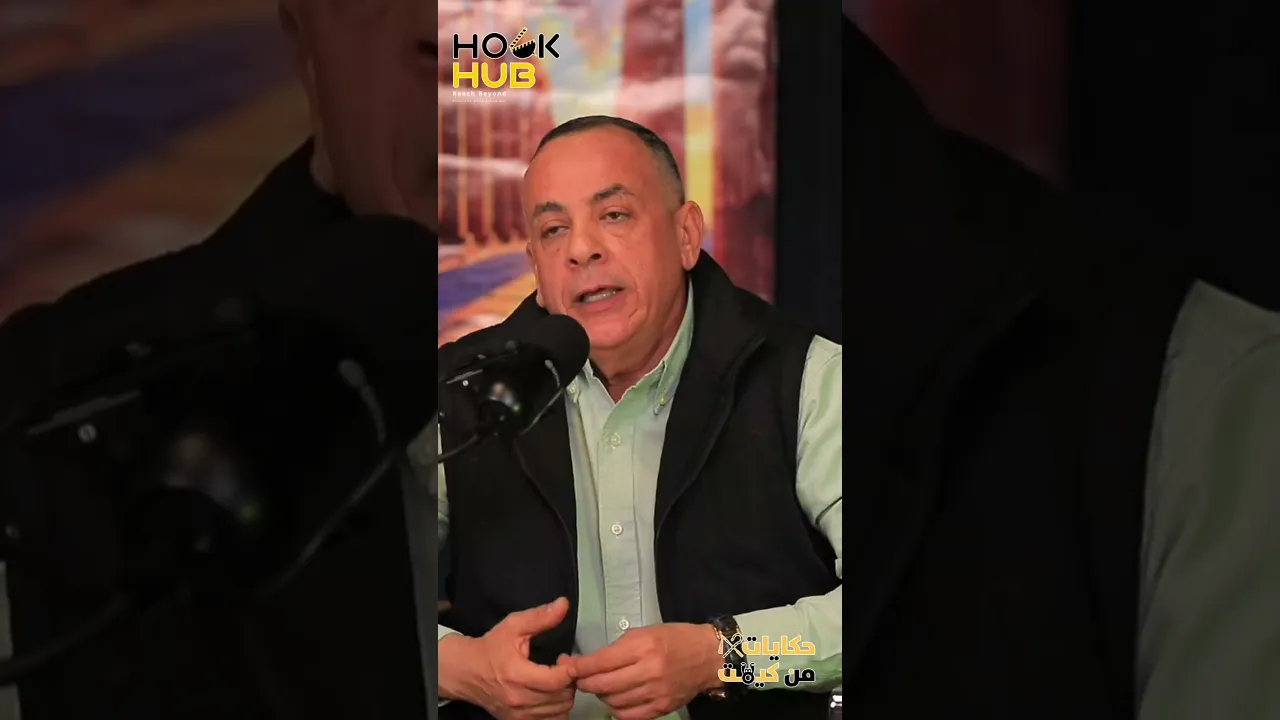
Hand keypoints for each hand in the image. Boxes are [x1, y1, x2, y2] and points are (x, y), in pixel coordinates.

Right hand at [438, 597, 576, 718]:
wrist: (465, 672)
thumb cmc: (489, 649)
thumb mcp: (512, 627)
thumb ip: (539, 617)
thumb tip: (563, 605)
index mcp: (518, 675)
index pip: (557, 680)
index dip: (571, 669)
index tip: (568, 659)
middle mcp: (519, 699)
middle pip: (562, 698)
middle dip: (569, 681)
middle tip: (563, 668)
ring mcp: (518, 715)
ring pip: (559, 712)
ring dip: (564, 696)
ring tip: (557, 681)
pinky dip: (556, 710)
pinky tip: (551, 695)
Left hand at [559, 623, 721, 719]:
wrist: (708, 657)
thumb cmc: (675, 638)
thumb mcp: (645, 632)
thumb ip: (617, 648)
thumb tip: (589, 662)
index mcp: (643, 647)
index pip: (600, 662)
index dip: (578, 666)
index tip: (567, 665)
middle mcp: (648, 671)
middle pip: (602, 686)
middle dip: (584, 683)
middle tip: (578, 678)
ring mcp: (655, 693)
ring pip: (612, 702)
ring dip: (600, 696)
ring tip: (600, 687)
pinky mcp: (661, 709)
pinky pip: (627, 716)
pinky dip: (615, 709)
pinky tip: (615, 700)